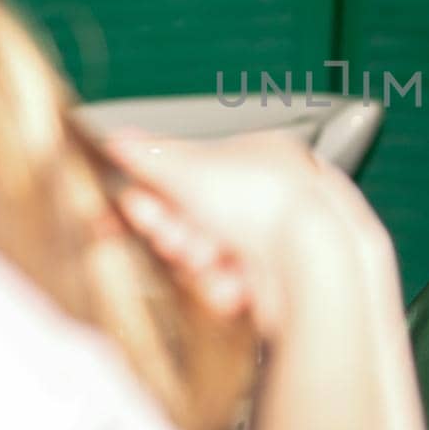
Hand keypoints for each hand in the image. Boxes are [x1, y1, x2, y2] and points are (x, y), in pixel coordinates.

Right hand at [105, 132, 398, 344]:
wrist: (308, 261)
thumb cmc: (266, 203)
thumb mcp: (186, 168)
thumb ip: (147, 155)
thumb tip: (120, 140)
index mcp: (260, 154)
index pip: (194, 172)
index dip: (161, 193)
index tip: (139, 205)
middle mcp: (271, 196)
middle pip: (199, 219)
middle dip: (178, 232)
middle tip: (175, 237)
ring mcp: (276, 241)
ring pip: (211, 257)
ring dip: (197, 263)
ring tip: (206, 259)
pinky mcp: (276, 285)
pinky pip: (231, 288)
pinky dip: (223, 288)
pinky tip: (228, 284)